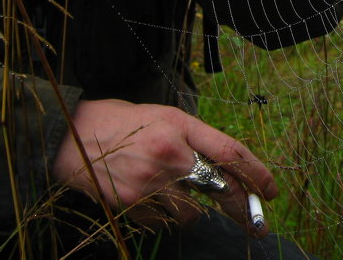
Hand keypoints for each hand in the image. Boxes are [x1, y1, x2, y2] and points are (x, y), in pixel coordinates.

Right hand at [52, 99, 276, 235]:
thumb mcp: (165, 118)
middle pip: (220, 188)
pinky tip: (144, 196)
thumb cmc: (123, 123)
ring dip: (189, 210)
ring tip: (168, 191)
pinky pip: (162, 222)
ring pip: (191, 213)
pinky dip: (160, 215)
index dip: (256, 173)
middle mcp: (170, 154)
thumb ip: (195, 140)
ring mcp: (150, 182)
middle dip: (243, 209)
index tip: (271, 190)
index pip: (230, 151)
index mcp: (180, 126)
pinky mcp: (131, 204)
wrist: (71, 134)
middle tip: (258, 224)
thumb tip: (227, 168)